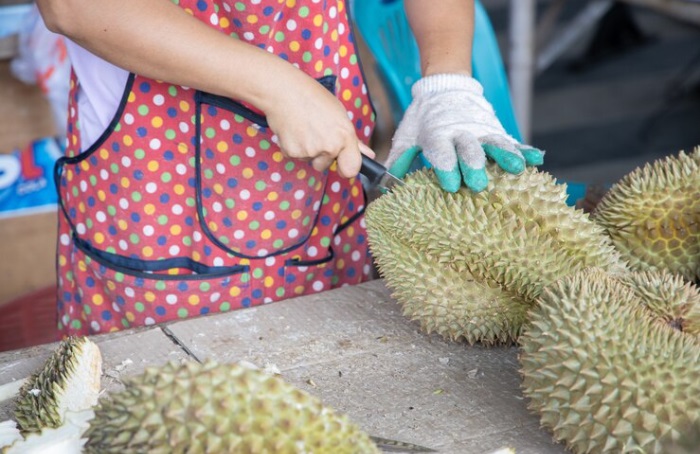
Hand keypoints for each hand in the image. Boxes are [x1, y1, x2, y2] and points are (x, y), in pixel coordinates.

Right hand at [263, 72, 373, 178]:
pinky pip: (296, 157)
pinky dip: (294, 147)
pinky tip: (293, 130)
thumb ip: (352, 140)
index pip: (352, 169)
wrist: (283, 91)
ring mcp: (310, 151)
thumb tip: (369, 155)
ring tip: (303, 128)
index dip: (347, 168)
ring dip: (307, 150)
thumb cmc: (312, 97)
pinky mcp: (292, 153)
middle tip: (315, 132)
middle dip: (322, 154)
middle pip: (326, 165)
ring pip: (310, 161)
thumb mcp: (338, 114)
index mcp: (345, 135)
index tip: (343, 164)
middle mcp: (330, 146)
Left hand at [385, 73, 543, 192]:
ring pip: (494, 144)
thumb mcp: (407, 135)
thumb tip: (385, 183)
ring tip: (517, 170)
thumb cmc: (423, 118)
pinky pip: (512, 141)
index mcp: (437, 134)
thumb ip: (399, 158)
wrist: (444, 86)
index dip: (445, 168)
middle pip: (470, 151)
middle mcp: (461, 132)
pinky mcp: (496, 129)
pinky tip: (537, 160)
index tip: (450, 184)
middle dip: (474, 166)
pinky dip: (525, 150)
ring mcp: (481, 130)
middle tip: (479, 184)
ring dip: (505, 157)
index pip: (441, 152)